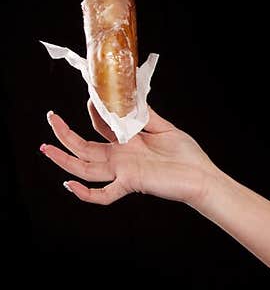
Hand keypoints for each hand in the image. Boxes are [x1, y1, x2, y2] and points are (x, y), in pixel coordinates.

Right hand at [40, 101, 217, 207]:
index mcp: (128, 143)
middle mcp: (121, 158)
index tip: (91, 96)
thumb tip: (132, 94)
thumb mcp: (164, 128)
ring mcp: (123, 171)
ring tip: (45, 148)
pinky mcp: (130, 183)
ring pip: (86, 169)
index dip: (93, 112)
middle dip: (64, 135)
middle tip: (50, 119)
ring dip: (64, 160)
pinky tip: (70, 185)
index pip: (101, 127)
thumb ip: (145, 114)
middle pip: (84, 149)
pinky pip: (104, 194)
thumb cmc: (188, 156)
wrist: (202, 176)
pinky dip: (86, 193)